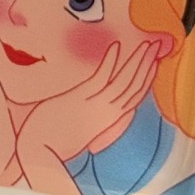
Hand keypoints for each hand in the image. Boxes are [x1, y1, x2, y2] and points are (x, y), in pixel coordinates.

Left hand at [15, 40, 159, 168]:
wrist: (38, 150)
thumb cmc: (53, 141)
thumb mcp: (80, 130)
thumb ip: (91, 119)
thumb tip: (93, 107)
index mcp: (108, 120)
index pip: (134, 96)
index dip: (146, 78)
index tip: (154, 62)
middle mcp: (107, 114)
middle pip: (134, 86)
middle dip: (147, 64)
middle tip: (157, 45)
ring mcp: (95, 107)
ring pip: (124, 81)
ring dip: (136, 61)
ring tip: (146, 44)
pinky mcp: (81, 100)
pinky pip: (101, 78)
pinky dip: (110, 62)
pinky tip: (116, 46)